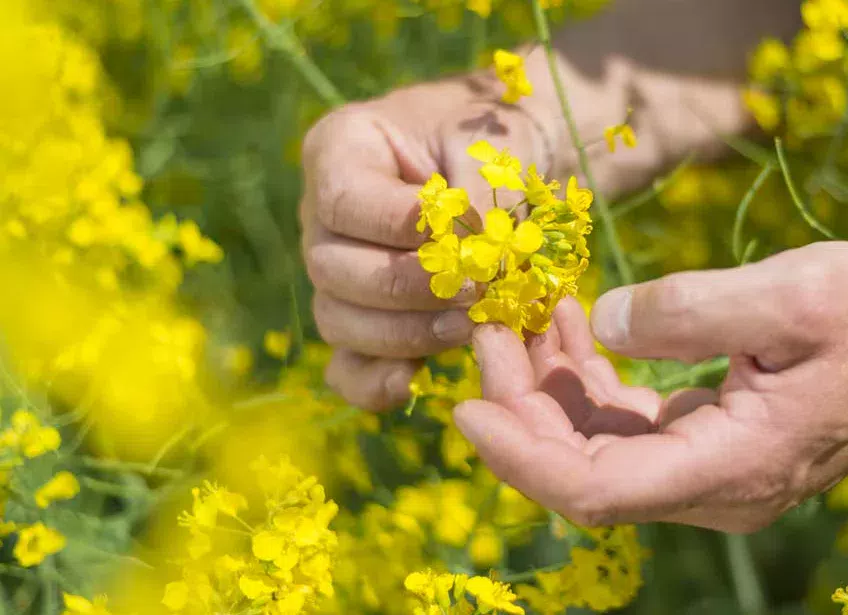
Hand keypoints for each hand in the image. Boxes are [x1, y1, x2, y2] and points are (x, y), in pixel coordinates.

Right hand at [300, 80, 552, 409]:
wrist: (517, 162)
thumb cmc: (497, 136)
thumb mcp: (491, 143)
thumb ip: (476, 192)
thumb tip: (471, 257)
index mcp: (341, 150)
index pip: (344, 201)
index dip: (399, 226)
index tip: (465, 229)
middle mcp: (323, 218)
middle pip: (333, 270)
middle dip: (409, 287)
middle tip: (477, 289)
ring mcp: (337, 276)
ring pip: (340, 321)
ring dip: (407, 332)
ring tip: (473, 324)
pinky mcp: (364, 326)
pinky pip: (348, 367)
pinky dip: (375, 381)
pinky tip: (415, 380)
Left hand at [456, 242, 847, 531]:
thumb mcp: (793, 294)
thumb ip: (692, 310)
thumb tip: (604, 321)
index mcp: (733, 466)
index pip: (595, 490)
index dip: (521, 454)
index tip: (465, 405)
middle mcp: (717, 486)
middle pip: (585, 469)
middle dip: (524, 403)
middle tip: (489, 322)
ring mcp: (716, 469)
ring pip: (601, 447)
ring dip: (552, 385)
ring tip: (524, 309)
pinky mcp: (717, 441)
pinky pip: (632, 425)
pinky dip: (594, 379)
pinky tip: (575, 323)